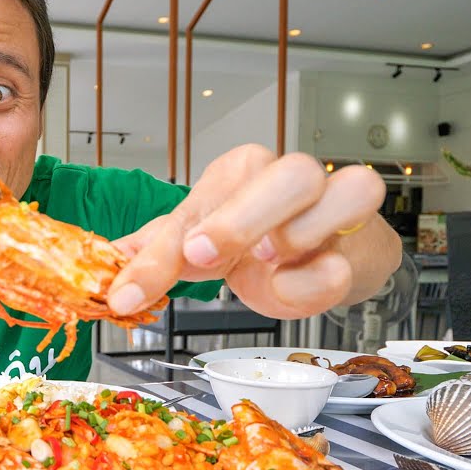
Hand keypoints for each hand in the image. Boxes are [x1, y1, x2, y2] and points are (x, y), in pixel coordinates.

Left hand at [108, 145, 391, 319]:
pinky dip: (320, 277)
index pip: (192, 211)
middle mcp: (286, 178)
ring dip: (295, 234)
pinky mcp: (360, 240)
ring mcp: (331, 205)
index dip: (154, 257)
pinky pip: (345, 257)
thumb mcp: (200, 246)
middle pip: (282, 175)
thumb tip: (110, 259)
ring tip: (265, 259)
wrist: (328, 253)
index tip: (126, 294)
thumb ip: (156, 251)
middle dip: (238, 217)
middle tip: (201, 255)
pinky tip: (299, 283)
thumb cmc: (262, 239)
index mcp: (236, 174)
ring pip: (337, 191)